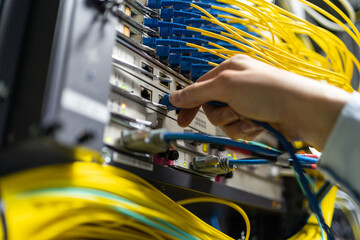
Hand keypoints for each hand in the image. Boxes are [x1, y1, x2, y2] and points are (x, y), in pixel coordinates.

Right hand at [170, 54, 350, 148]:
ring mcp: (246, 103)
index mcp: (229, 70)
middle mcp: (237, 86)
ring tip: (250, 118)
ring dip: (235, 124)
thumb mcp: (226, 86)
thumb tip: (175, 97)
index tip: (181, 118)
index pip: (199, 88)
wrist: (301, 111)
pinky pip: (237, 130)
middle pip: (211, 108)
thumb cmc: (270, 91)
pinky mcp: (254, 118)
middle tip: (232, 112)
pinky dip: (246, 130)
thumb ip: (196, 93)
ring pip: (224, 122)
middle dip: (221, 115)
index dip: (189, 103)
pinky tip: (258, 124)